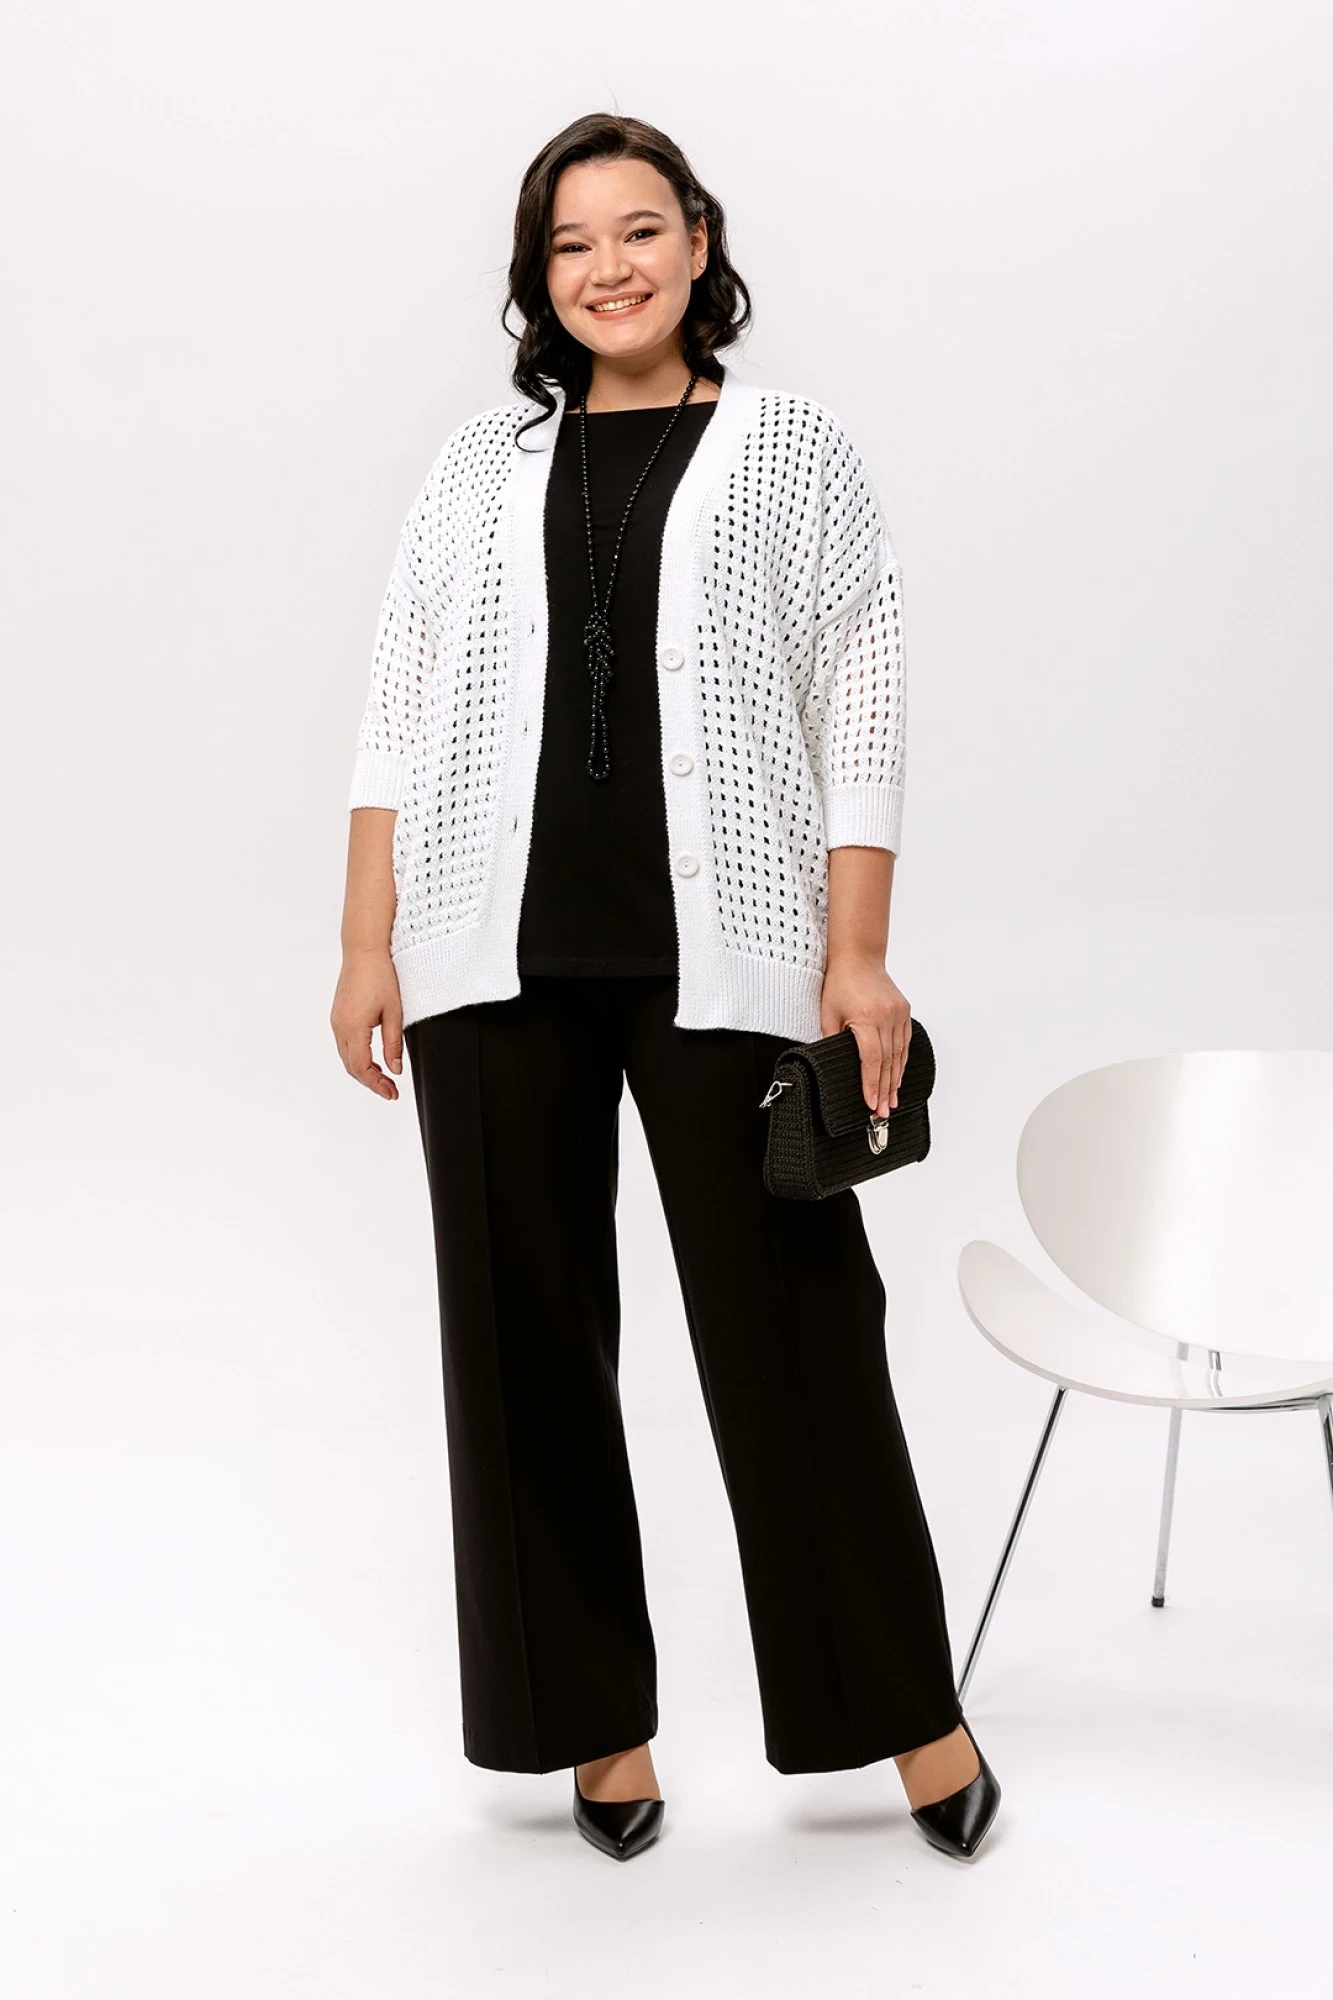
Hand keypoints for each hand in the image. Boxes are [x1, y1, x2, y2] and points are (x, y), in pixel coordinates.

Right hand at [331, 949, 404, 1099]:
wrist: (363, 951)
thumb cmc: (380, 976)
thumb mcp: (394, 1013)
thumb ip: (394, 1044)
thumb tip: (395, 1069)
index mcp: (353, 1028)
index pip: (362, 1068)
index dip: (377, 1085)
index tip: (392, 1093)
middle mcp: (340, 1027)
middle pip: (352, 1067)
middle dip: (371, 1082)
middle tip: (390, 1090)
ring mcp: (336, 1021)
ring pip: (347, 1057)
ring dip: (364, 1071)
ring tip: (384, 1078)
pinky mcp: (338, 1016)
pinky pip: (345, 1045)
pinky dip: (357, 1057)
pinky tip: (373, 1059)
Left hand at [819, 955, 911, 1116]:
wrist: (859, 957)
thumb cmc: (840, 983)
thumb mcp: (828, 1014)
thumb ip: (832, 1042)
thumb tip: (835, 1067)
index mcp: (866, 1017)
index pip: (870, 1060)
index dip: (871, 1085)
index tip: (871, 1104)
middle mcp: (886, 1016)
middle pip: (887, 1062)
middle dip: (885, 1090)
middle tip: (882, 1112)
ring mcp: (899, 1014)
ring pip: (899, 1055)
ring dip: (895, 1080)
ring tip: (891, 1101)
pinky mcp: (904, 1012)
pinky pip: (904, 1043)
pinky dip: (900, 1062)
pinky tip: (897, 1077)